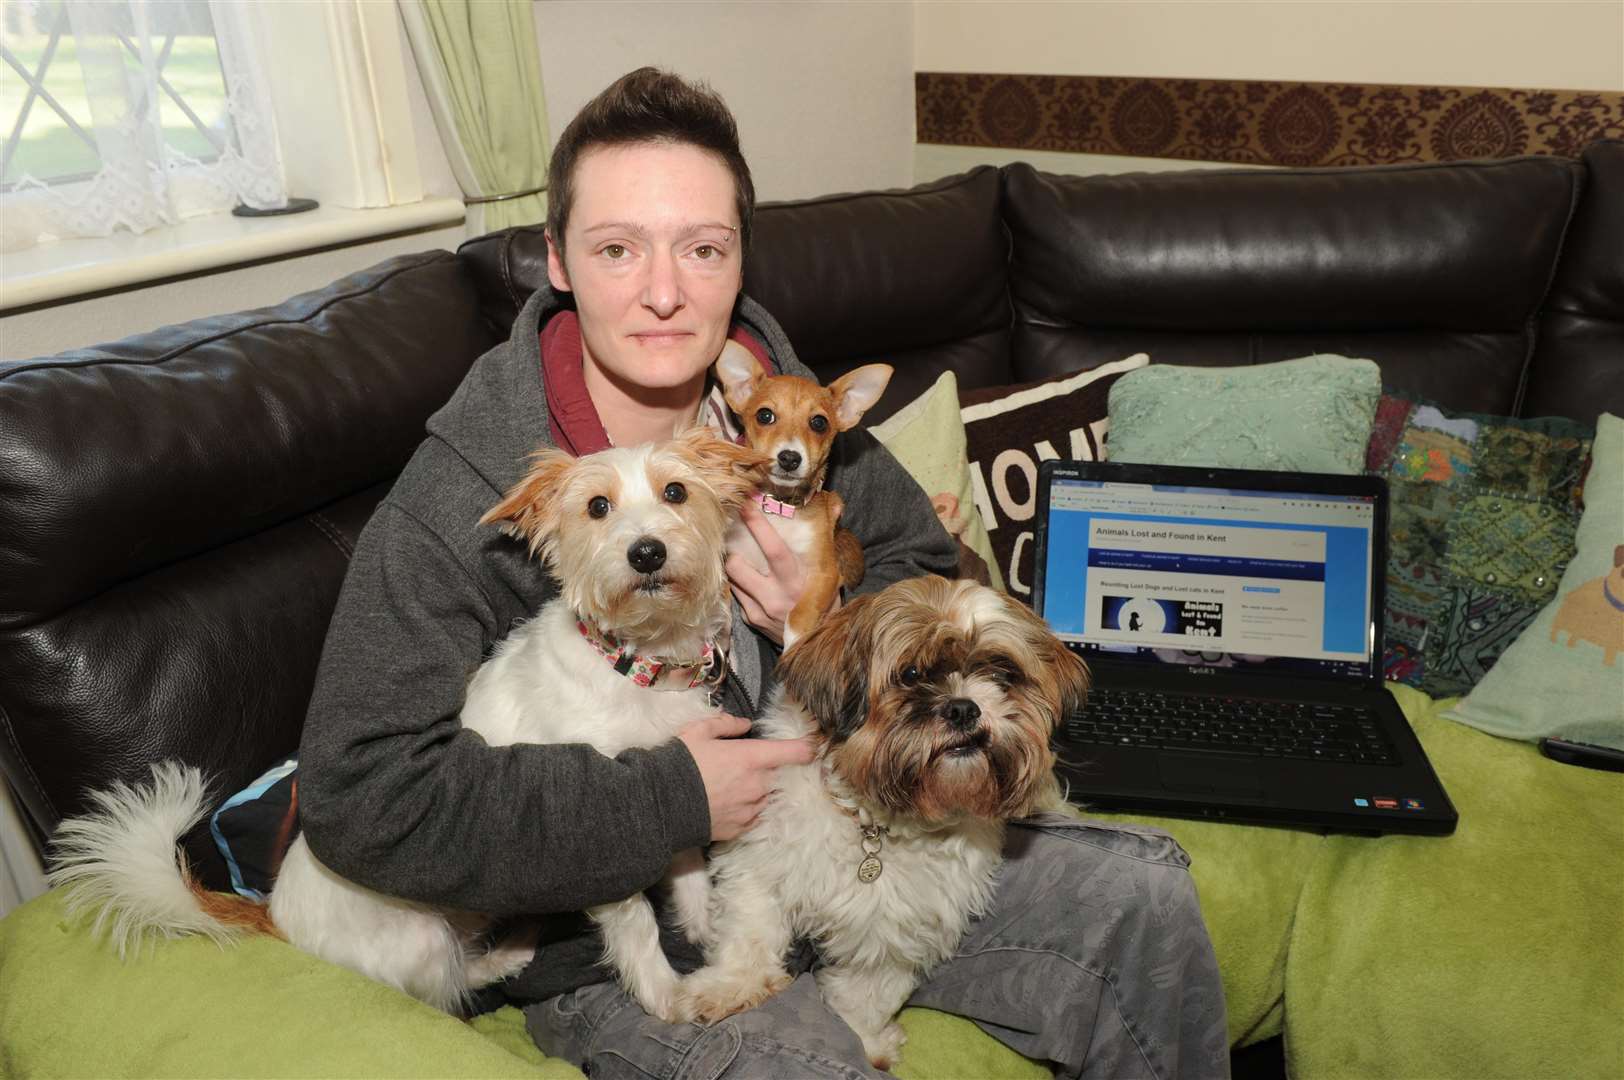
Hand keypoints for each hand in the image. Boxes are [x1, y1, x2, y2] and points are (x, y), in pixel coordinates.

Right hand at [677, 713, 813, 840]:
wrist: (661, 804)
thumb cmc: (680, 763)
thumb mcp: (699, 731)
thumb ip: (727, 724)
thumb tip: (745, 724)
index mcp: (752, 758)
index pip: (796, 752)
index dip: (807, 748)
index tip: (810, 746)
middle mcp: (758, 785)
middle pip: (783, 776)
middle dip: (777, 770)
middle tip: (757, 766)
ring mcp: (751, 809)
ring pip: (770, 797)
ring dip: (763, 790)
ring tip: (740, 785)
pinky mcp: (741, 827)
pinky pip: (756, 816)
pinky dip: (751, 808)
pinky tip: (733, 802)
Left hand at [726, 501, 824, 644]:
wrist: (818, 642)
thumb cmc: (826, 603)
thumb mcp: (831, 574)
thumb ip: (828, 544)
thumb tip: (837, 508)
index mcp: (798, 582)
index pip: (774, 551)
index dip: (759, 528)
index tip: (747, 507)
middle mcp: (776, 597)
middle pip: (739, 567)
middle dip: (732, 548)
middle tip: (732, 534)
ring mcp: (761, 610)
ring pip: (734, 579)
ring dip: (733, 565)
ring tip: (738, 556)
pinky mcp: (752, 620)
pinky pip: (738, 595)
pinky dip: (740, 584)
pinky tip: (749, 580)